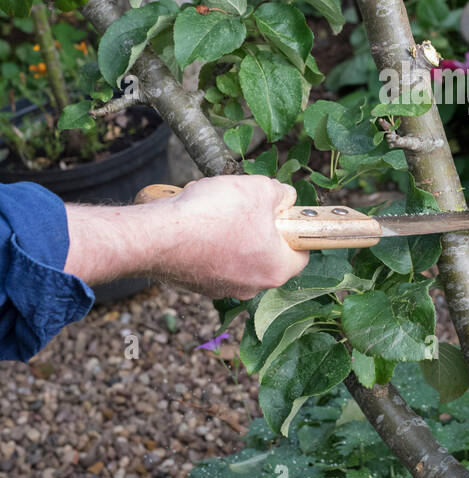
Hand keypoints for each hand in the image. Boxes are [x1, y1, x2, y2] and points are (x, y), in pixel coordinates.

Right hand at [159, 176, 309, 296]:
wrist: (160, 235)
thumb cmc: (215, 214)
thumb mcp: (260, 189)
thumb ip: (281, 194)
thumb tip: (284, 198)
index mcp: (276, 269)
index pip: (300, 252)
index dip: (293, 228)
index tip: (281, 212)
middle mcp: (252, 287)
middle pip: (266, 252)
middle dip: (257, 225)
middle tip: (245, 205)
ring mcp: (222, 288)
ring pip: (237, 254)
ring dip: (229, 230)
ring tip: (214, 208)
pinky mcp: (197, 285)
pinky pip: (211, 258)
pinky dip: (206, 240)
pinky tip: (195, 220)